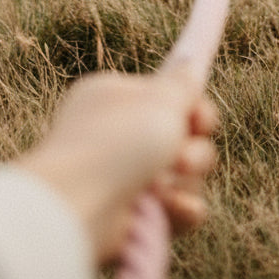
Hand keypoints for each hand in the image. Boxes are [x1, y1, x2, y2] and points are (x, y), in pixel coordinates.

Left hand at [16, 71, 217, 266]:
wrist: (77, 207)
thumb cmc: (117, 142)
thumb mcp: (159, 100)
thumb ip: (182, 82)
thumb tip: (190, 61)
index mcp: (116, 99)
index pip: (169, 99)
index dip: (194, 110)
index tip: (201, 121)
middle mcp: (120, 137)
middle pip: (181, 139)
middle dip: (194, 151)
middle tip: (181, 160)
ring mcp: (125, 179)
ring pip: (183, 176)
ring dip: (186, 182)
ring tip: (164, 189)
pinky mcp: (134, 216)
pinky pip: (175, 210)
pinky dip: (179, 210)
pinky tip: (171, 209)